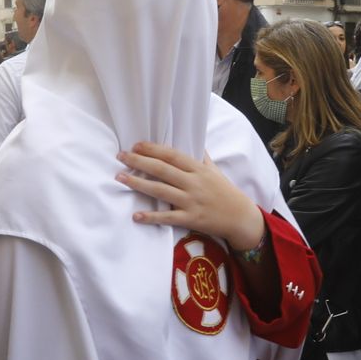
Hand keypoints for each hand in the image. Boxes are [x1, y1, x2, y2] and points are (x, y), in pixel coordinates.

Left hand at [115, 143, 264, 250]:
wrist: (239, 217)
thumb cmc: (225, 191)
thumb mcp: (214, 170)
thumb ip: (201, 157)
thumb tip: (193, 140)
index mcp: (198, 169)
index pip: (172, 155)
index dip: (154, 149)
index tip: (136, 145)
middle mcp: (193, 183)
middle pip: (163, 170)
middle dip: (140, 162)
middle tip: (121, 156)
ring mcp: (191, 201)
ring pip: (161, 191)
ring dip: (139, 184)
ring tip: (120, 178)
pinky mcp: (191, 219)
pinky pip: (168, 217)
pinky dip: (152, 217)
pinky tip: (136, 215)